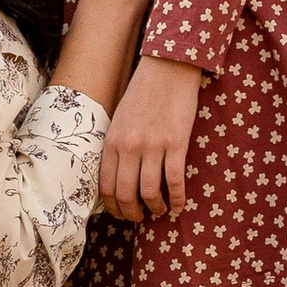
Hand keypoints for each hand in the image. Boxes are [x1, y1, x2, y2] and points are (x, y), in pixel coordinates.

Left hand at [100, 53, 206, 223]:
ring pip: (150, 192)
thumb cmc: (143, 93)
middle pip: (126, 194)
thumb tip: (119, 177)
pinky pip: (175, 181)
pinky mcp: (176, 143)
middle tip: (140, 218)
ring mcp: (153, 146)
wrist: (168, 68)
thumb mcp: (120, 120)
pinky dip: (177, 199)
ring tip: (161, 212)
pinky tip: (179, 207)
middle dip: (133, 213)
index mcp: (112, 142)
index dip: (114, 207)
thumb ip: (117, 146)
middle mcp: (129, 146)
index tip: (122, 213)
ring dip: (156, 209)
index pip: (106, 187)